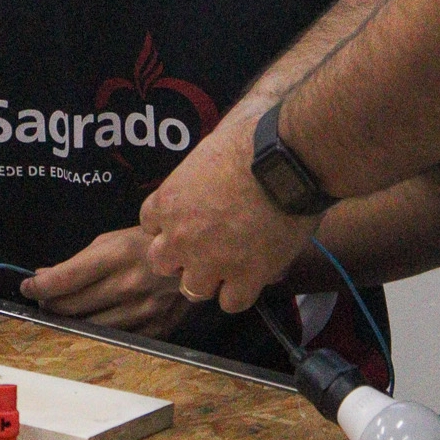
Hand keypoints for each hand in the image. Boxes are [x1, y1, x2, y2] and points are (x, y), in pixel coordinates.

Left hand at [20, 227, 192, 336]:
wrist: (197, 260)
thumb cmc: (150, 245)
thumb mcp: (113, 240)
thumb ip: (78, 261)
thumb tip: (44, 276)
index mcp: (116, 255)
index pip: (63, 279)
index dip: (37, 285)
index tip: (28, 286)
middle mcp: (128, 284)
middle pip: (70, 306)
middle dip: (49, 303)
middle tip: (43, 297)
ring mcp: (142, 311)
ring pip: (87, 327)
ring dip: (69, 320)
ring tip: (65, 309)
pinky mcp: (153, 329)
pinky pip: (112, 337)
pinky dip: (97, 330)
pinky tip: (95, 318)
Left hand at [140, 111, 319, 314]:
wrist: (289, 161)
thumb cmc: (255, 138)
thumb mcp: (216, 137)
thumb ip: (208, 157)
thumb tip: (223, 140)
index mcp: (169, 200)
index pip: (150, 224)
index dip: (170, 223)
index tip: (188, 219)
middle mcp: (182, 236)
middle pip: (162, 263)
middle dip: (181, 257)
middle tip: (206, 247)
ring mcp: (211, 261)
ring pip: (194, 289)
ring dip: (211, 278)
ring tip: (232, 264)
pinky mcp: (246, 277)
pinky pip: (231, 302)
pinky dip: (241, 293)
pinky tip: (253, 276)